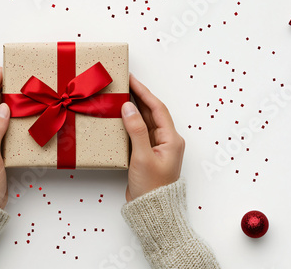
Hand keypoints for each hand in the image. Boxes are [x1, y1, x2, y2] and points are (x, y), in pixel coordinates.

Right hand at [121, 74, 184, 201]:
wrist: (151, 210)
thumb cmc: (152, 187)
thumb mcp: (143, 157)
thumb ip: (136, 130)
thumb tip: (128, 107)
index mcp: (171, 139)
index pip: (157, 108)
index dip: (144, 92)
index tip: (131, 79)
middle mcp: (166, 141)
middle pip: (151, 112)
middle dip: (138, 97)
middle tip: (123, 83)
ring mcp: (156, 147)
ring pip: (144, 122)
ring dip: (133, 109)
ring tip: (119, 95)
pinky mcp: (146, 154)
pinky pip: (138, 133)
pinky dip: (129, 123)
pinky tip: (119, 118)